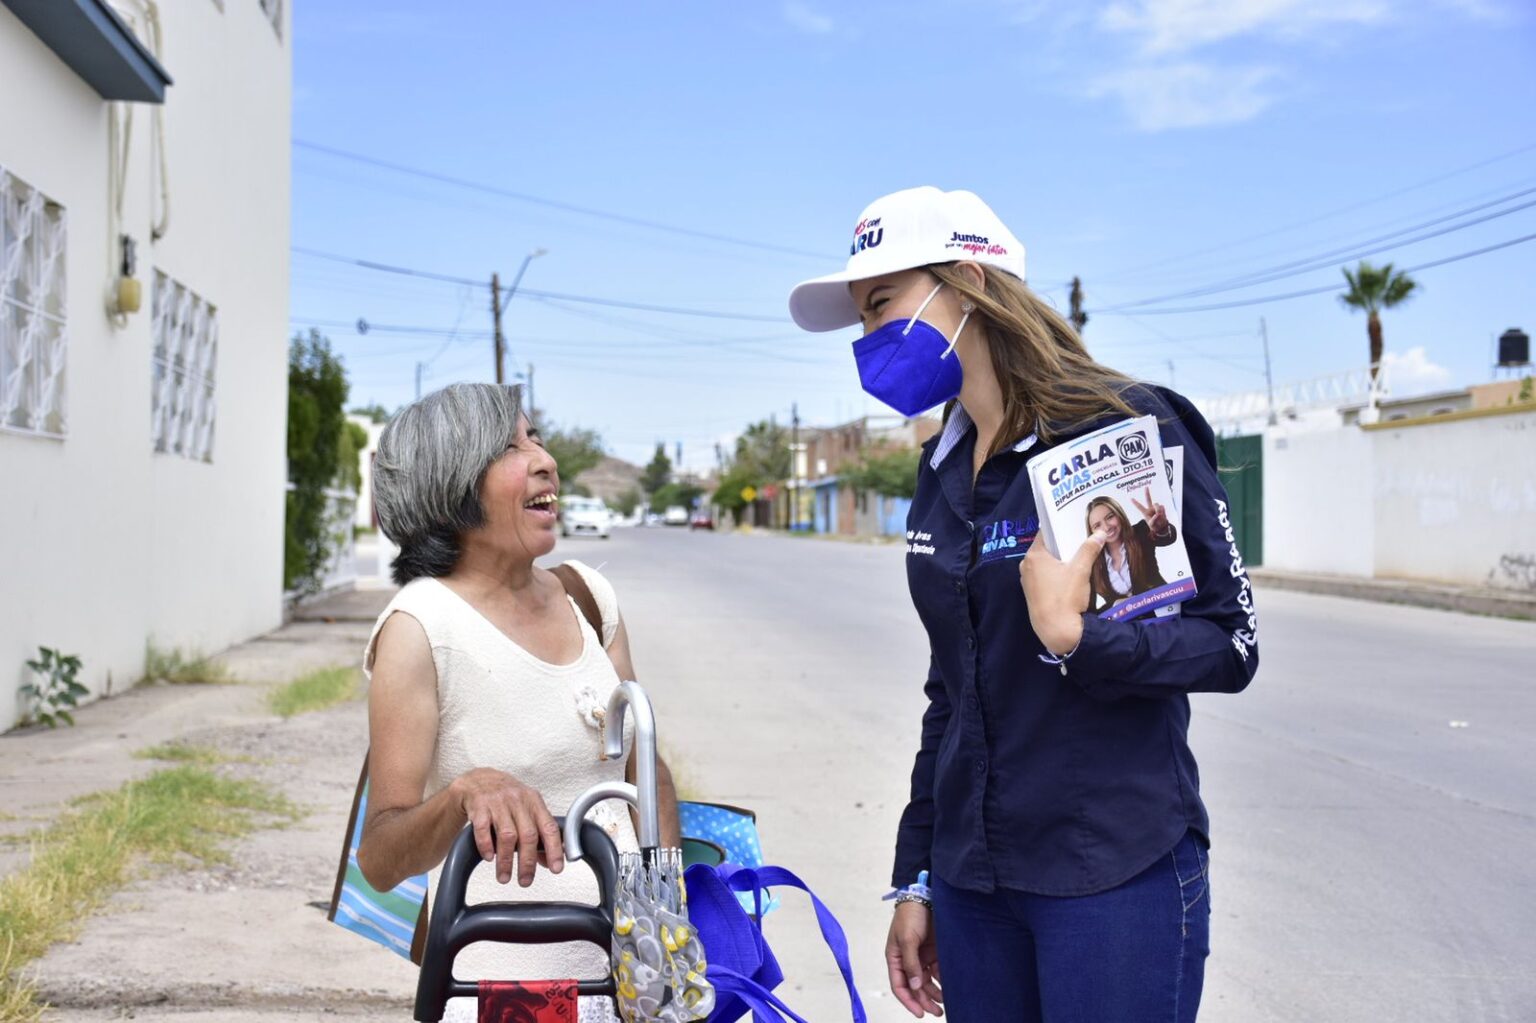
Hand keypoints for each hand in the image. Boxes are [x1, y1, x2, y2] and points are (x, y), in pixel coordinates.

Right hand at [450, 768, 563, 885]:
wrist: (479, 780)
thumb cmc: (506, 798)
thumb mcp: (526, 810)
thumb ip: (538, 833)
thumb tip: (547, 861)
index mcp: (534, 802)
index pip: (549, 827)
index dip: (554, 849)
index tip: (556, 868)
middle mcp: (518, 800)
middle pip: (528, 835)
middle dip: (527, 862)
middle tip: (525, 881)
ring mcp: (498, 802)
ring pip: (507, 835)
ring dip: (506, 861)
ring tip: (504, 877)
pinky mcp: (479, 806)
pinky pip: (483, 829)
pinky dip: (487, 846)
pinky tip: (489, 858)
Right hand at [886, 901, 942, 1017]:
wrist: (925, 896)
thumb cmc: (910, 915)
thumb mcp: (907, 939)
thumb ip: (911, 963)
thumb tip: (915, 986)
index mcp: (895, 958)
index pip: (899, 986)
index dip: (909, 1001)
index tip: (920, 1013)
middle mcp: (908, 961)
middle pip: (915, 987)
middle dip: (924, 1001)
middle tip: (937, 1013)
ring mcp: (921, 957)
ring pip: (927, 982)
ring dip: (934, 994)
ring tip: (944, 1005)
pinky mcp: (934, 952)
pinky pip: (937, 971)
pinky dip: (942, 981)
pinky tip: (949, 988)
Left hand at [1021, 530, 1105, 654]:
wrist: (1057, 630)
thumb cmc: (1065, 597)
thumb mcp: (1080, 570)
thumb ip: (1089, 549)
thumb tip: (1099, 533)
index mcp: (1034, 556)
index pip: (1046, 533)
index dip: (1060, 527)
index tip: (1074, 523)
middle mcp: (1026, 566)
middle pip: (1047, 548)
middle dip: (1064, 544)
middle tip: (1082, 538)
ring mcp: (1028, 581)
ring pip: (1047, 564)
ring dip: (1062, 560)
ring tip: (1080, 555)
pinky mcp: (1033, 593)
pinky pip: (1046, 577)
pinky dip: (1057, 573)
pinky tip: (1072, 575)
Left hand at [1131, 486, 1168, 536]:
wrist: (1162, 527)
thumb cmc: (1155, 526)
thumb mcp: (1152, 525)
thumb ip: (1154, 519)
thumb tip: (1157, 514)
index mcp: (1145, 512)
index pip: (1139, 507)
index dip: (1135, 503)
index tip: (1130, 498)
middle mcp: (1150, 508)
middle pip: (1148, 499)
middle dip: (1147, 493)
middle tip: (1146, 487)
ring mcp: (1156, 508)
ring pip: (1157, 505)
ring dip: (1158, 510)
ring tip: (1159, 516)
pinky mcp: (1162, 508)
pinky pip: (1162, 507)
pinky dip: (1163, 512)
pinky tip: (1162, 516)